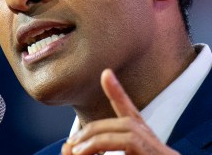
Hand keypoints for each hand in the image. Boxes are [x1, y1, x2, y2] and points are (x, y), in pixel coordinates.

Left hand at [60, 69, 178, 154]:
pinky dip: (99, 146)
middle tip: (69, 147)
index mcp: (141, 135)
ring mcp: (152, 144)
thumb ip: (99, 144)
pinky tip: (85, 153)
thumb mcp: (124, 150)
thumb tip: (71, 148)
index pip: (128, 109)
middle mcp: (148, 136)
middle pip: (111, 126)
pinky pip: (121, 143)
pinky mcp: (149, 152)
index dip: (117, 91)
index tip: (106, 73)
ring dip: (90, 142)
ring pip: (114, 134)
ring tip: (75, 152)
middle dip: (86, 135)